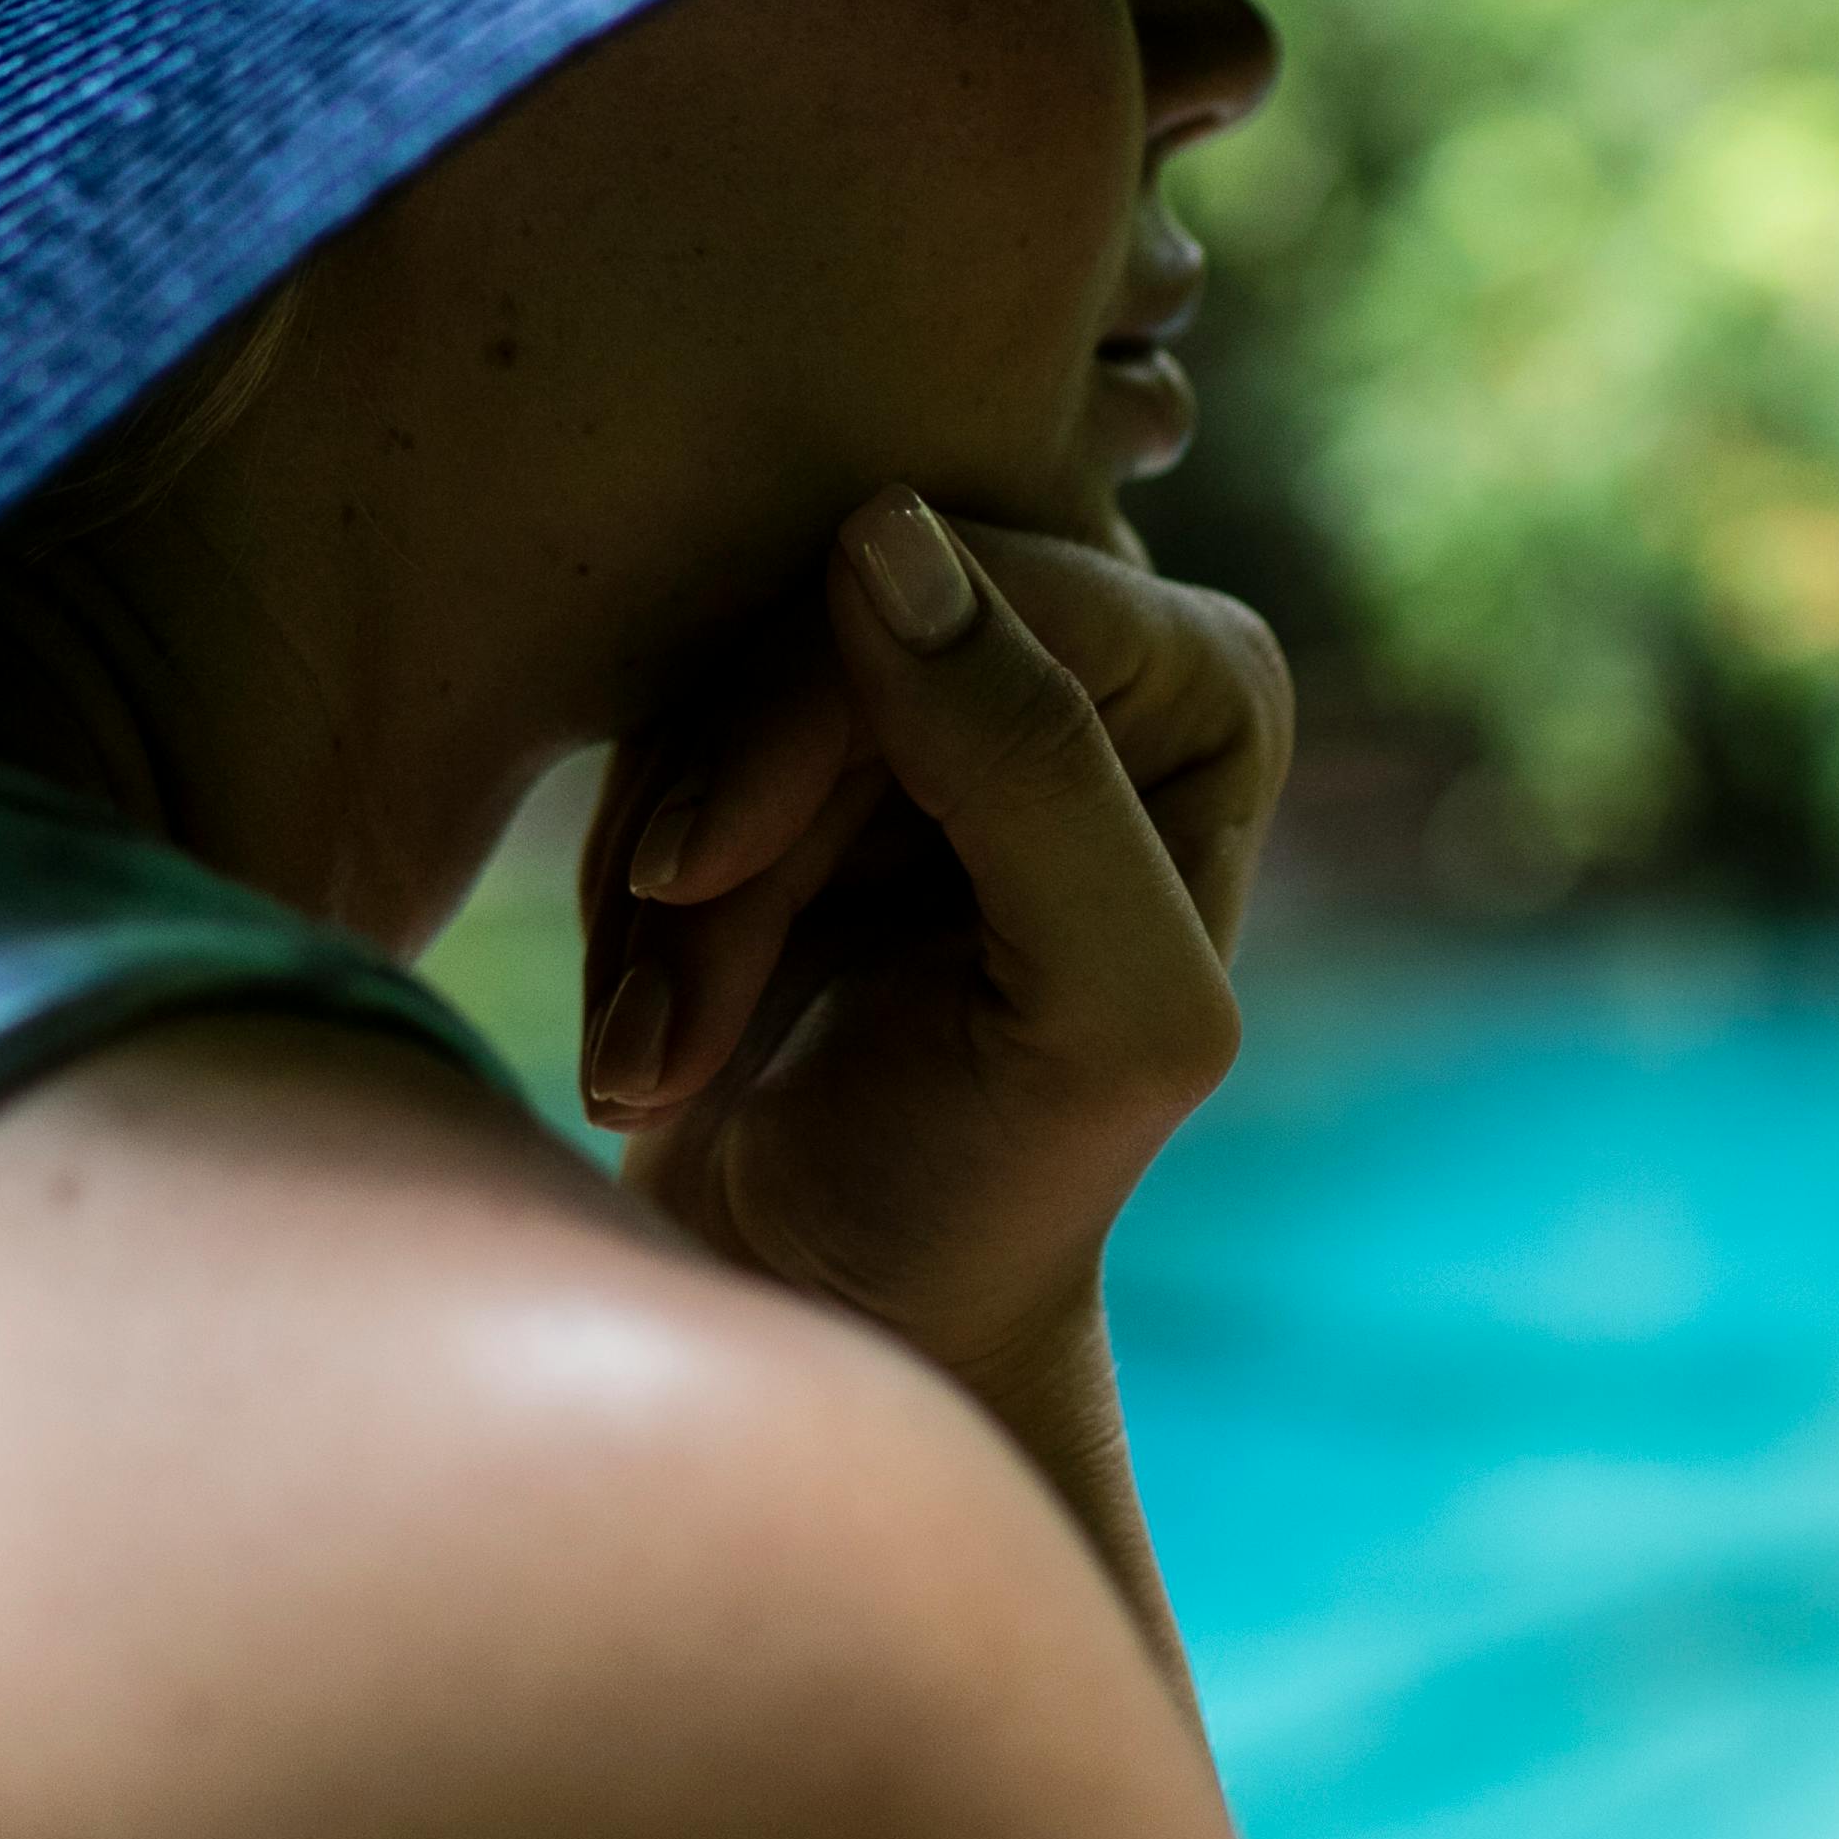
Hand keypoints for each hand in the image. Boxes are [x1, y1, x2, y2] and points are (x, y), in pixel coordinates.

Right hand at [573, 494, 1287, 1434]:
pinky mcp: (798, 749)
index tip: (692, 876)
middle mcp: (1086, 651)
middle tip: (664, 1036)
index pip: (967, 583)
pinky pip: (657, 740)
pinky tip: (647, 1034)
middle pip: (819, 620)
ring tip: (656, 1068)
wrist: (838, 1308)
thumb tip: (887, 530)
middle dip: (721, 836)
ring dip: (659, 897)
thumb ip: (1033, 766)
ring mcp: (931, 691)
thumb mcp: (1084, 1003)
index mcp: (1210, 685)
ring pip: (715, 685)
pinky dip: (628, 898)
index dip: (802, 712)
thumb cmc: (989, 1193)